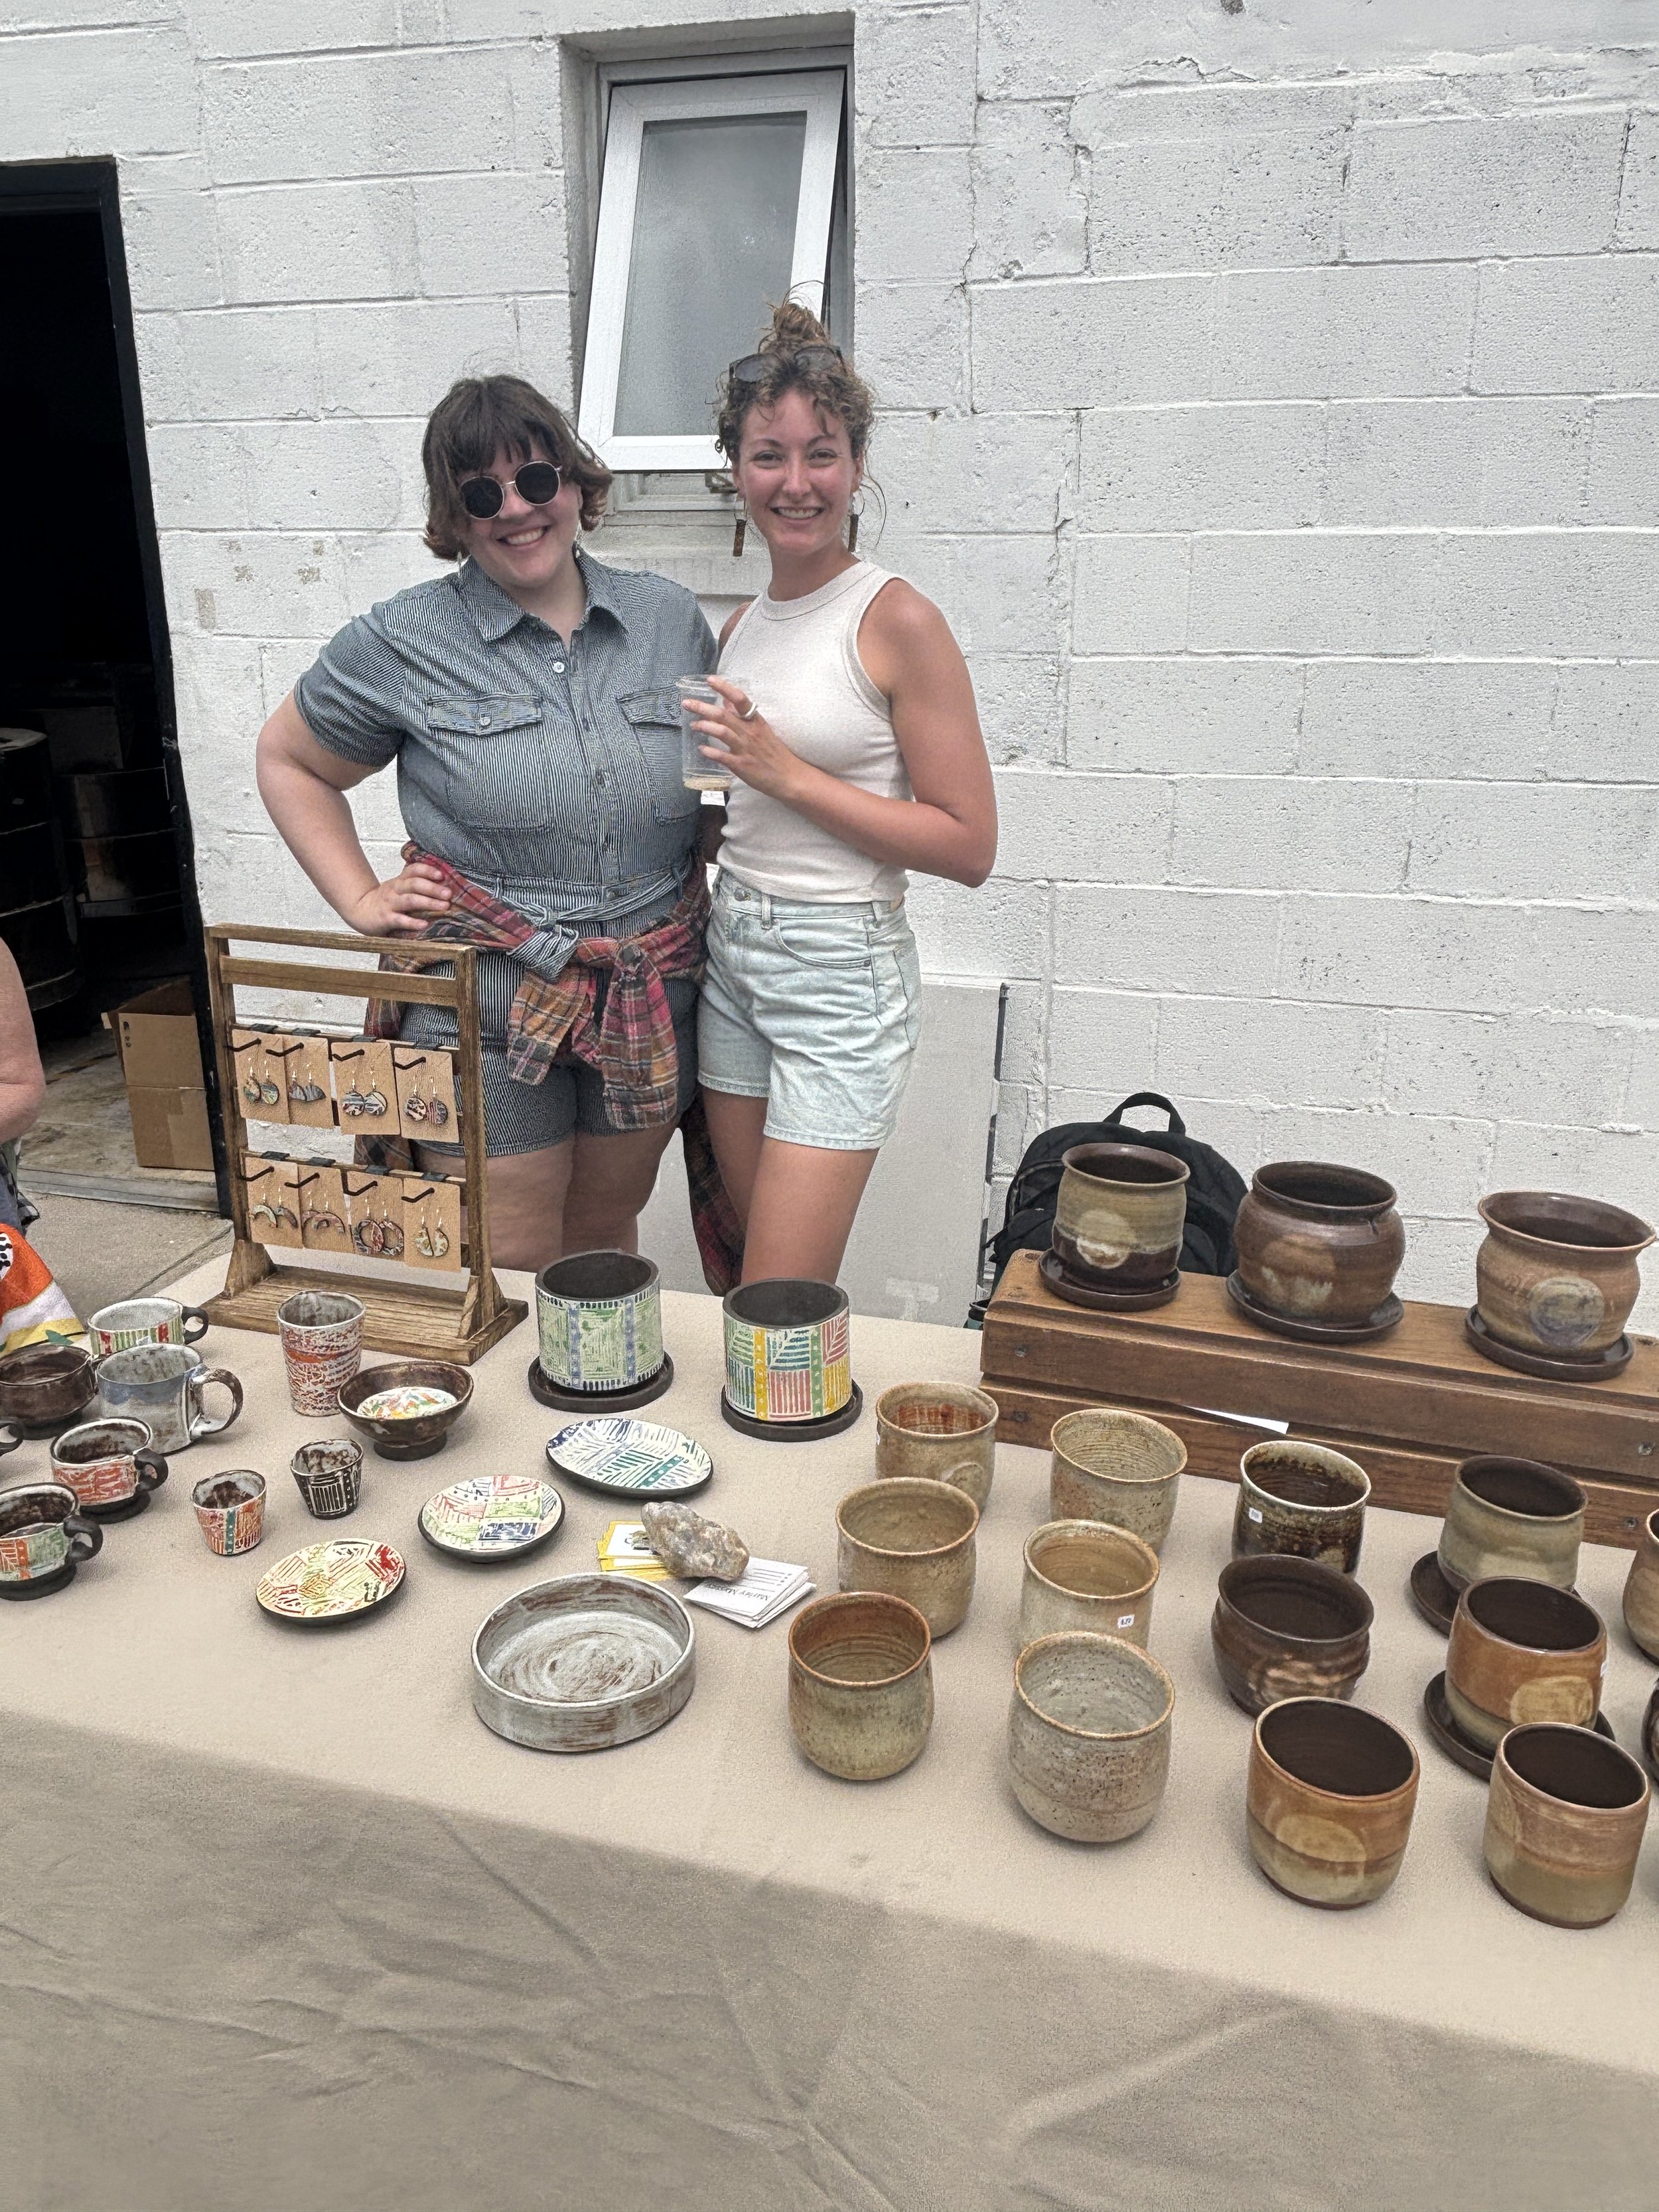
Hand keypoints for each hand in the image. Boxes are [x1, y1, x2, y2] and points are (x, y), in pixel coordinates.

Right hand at [345, 862, 452, 936]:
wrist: (360, 911)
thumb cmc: (386, 900)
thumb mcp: (398, 888)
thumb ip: (416, 884)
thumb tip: (444, 885)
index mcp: (400, 881)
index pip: (413, 870)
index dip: (427, 870)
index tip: (441, 875)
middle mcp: (395, 889)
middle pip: (414, 884)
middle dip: (433, 888)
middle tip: (448, 894)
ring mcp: (390, 904)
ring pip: (410, 900)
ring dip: (428, 902)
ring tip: (444, 906)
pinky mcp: (386, 918)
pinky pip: (400, 920)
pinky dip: (412, 922)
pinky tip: (424, 924)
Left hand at [689, 676, 806, 802]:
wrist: (789, 776)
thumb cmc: (774, 752)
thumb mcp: (760, 728)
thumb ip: (742, 715)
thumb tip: (726, 700)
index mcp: (755, 721)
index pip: (740, 699)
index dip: (724, 688)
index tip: (710, 680)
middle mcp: (749, 732)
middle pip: (724, 715)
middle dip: (703, 707)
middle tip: (686, 702)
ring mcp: (745, 749)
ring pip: (723, 732)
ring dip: (705, 726)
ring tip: (693, 725)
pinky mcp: (742, 765)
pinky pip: (723, 757)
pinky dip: (711, 752)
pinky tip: (702, 749)